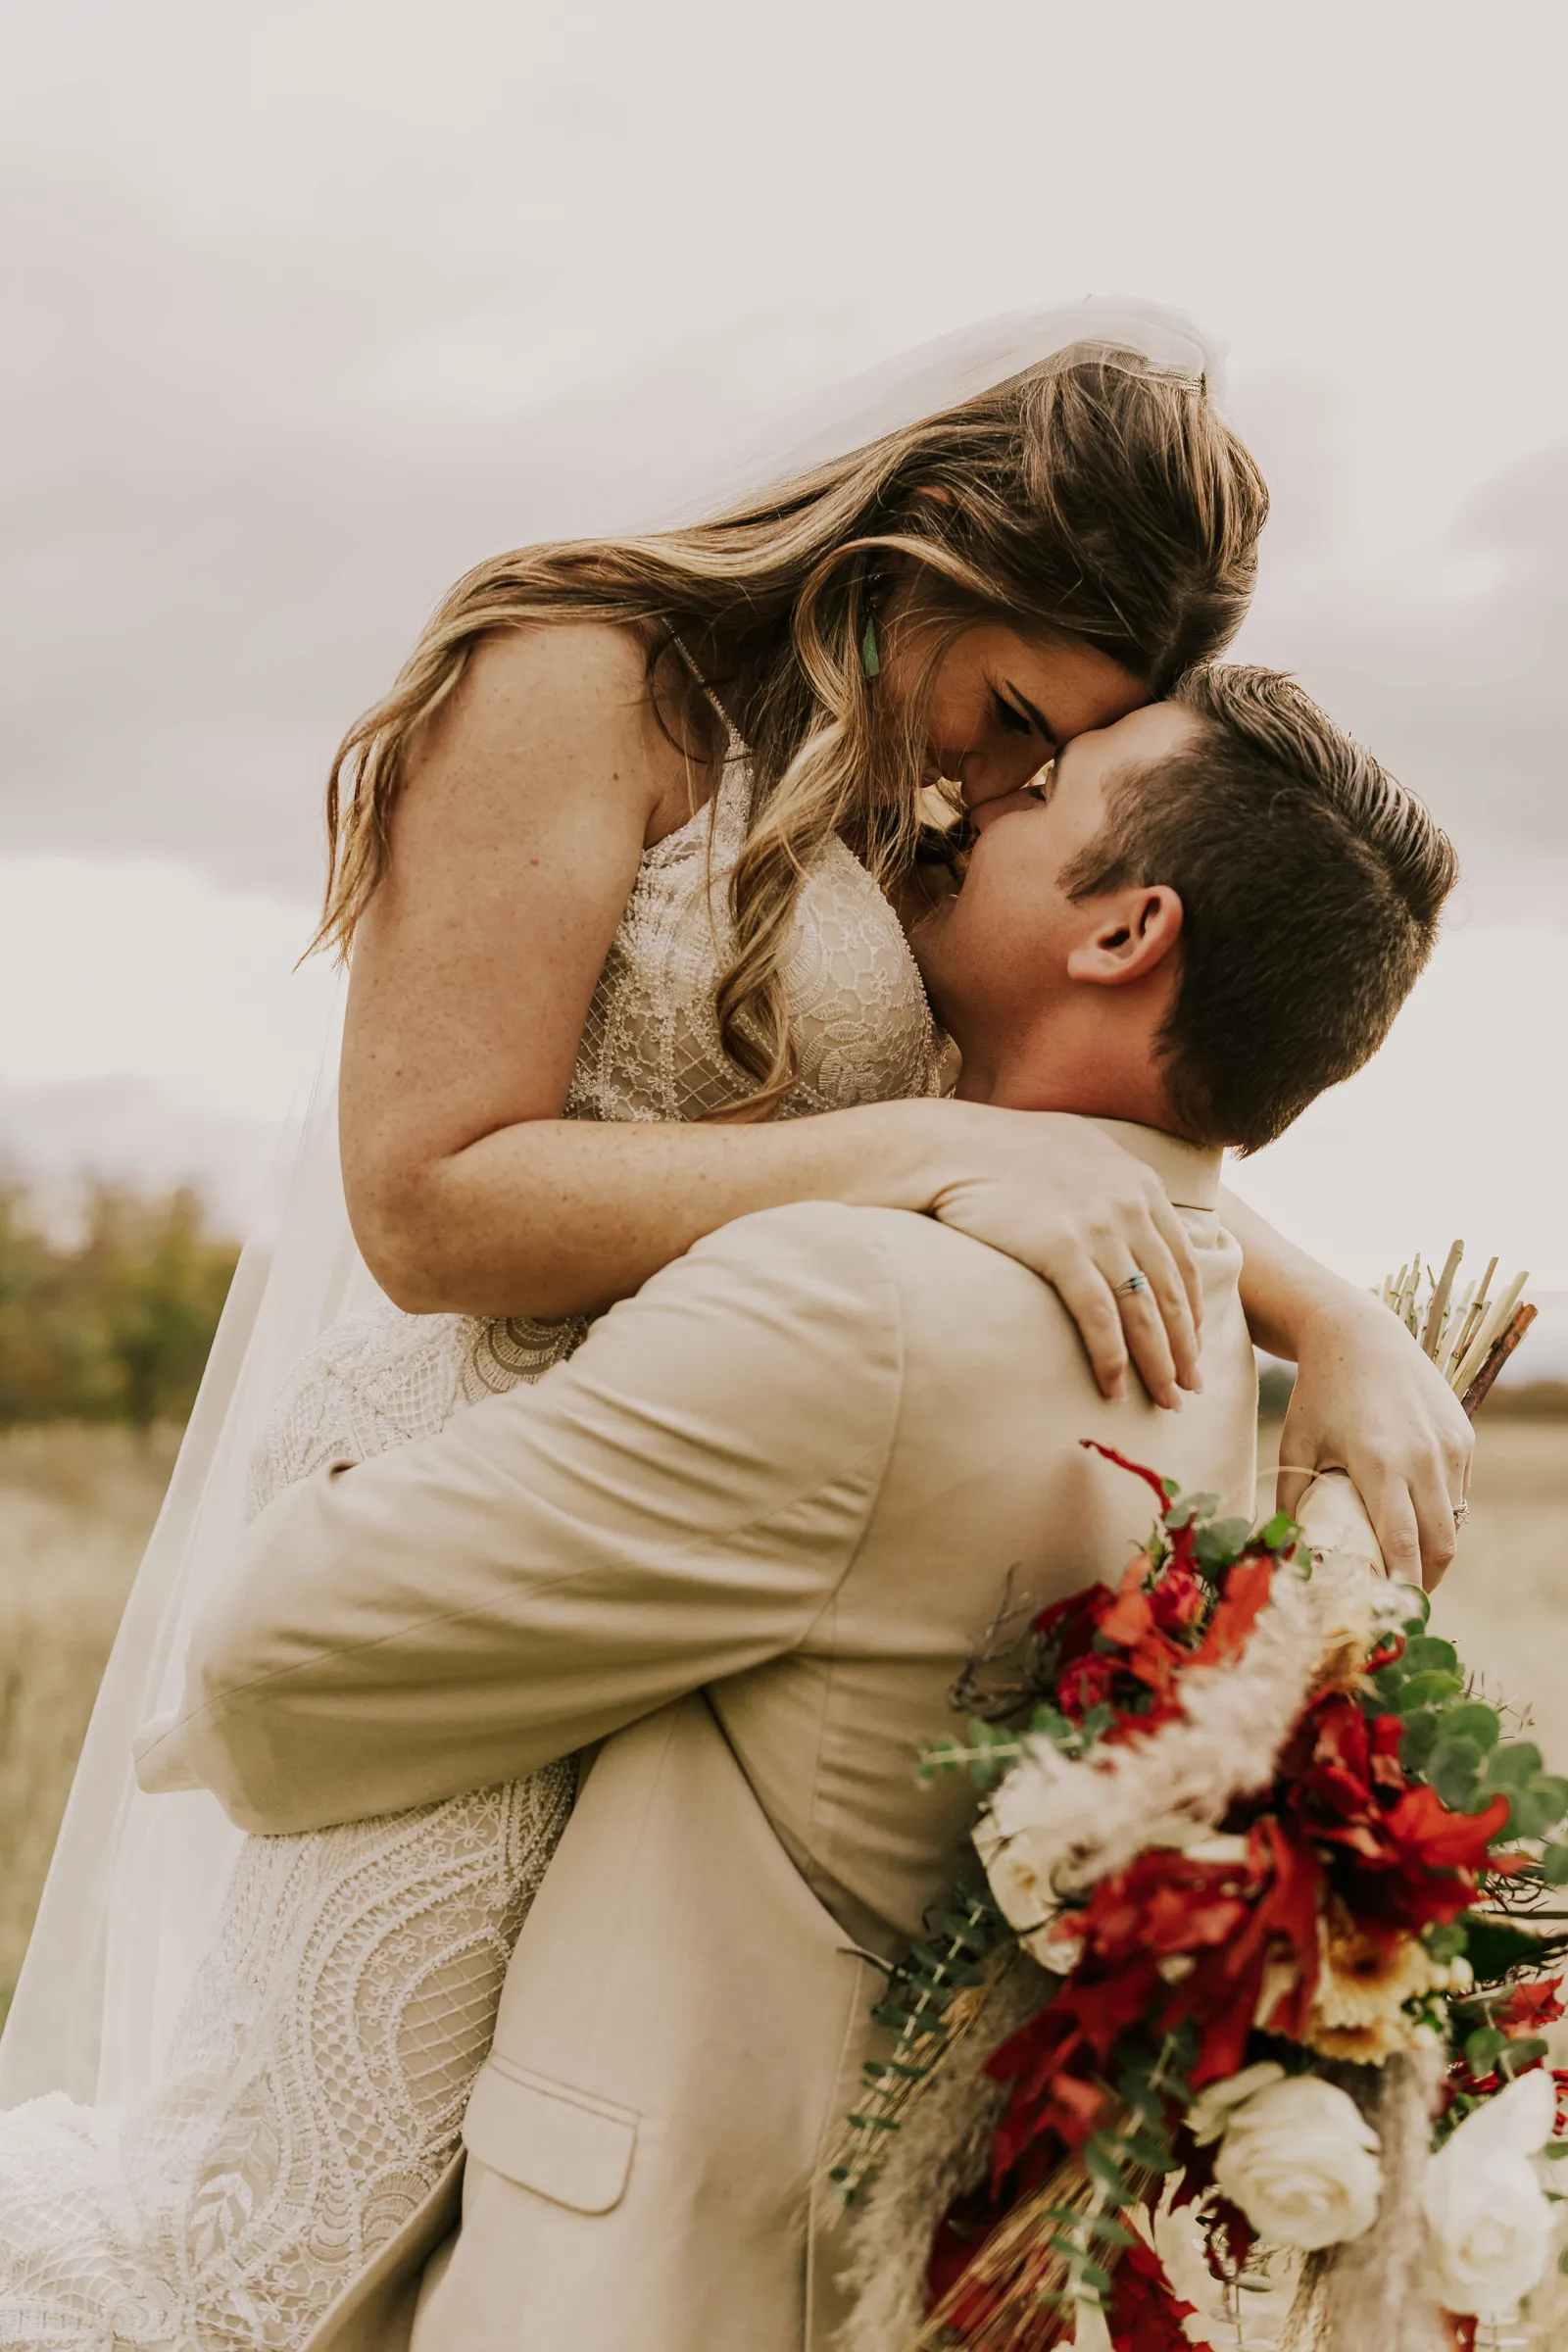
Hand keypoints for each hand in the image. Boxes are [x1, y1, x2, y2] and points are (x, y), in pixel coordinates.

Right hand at [904, 1103, 1203, 1409]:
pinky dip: (1111, 1359)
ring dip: (1157, 1364)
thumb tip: (1123, 1207)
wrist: (953, 1145)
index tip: (1191, 1345)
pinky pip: (1099, 1317)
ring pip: (1143, 1312)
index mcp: (1140, 1183)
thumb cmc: (1004, 1148)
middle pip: (1170, 1292)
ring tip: (1164, 1401)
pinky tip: (1112, 1389)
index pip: (1181, 1260)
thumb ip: (1111, 1179)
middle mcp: (1130, 1205)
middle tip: (1189, 1388)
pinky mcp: (1062, 1249)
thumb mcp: (1078, 1147)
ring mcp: (1099, 1227)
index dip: (1191, 1309)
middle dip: (1184, 1348)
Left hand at [1275, 1294, 1472, 1590]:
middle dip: (1425, 1581)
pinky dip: (1442, 1515)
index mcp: (1380, 1462)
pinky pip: (1459, 1493)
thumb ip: (1291, 1500)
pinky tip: (1417, 1520)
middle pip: (1440, 1545)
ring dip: (1437, 1551)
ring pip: (1454, 1522)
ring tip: (1410, 1568)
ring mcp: (1450, 1446)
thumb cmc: (1319, 1393)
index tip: (1387, 1611)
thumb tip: (1287, 1550)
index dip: (1400, 1585)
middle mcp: (1424, 1457)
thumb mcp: (1297, 1443)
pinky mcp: (1463, 1437)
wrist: (1360, 1334)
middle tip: (1401, 1600)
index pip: (1403, 1544)